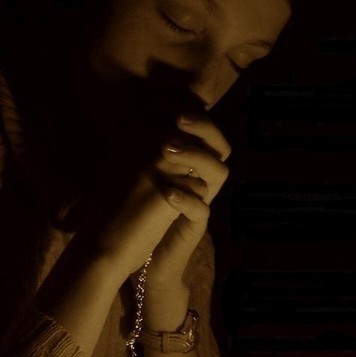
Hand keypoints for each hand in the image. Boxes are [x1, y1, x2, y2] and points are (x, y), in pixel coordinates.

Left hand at [143, 112, 231, 286]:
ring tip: (168, 150)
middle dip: (203, 129)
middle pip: (220, 148)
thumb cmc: (137, 211)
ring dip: (196, 157)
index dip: (197, 115)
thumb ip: (143, 148)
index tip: (173, 101)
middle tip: (178, 120)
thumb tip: (133, 110)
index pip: (204, 133)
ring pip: (219, 173)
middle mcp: (200, 181)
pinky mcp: (194, 227)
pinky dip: (186, 198)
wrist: (136, 255)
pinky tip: (167, 191)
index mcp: (189, 167)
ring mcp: (201, 203)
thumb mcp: (138, 174)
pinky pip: (201, 210)